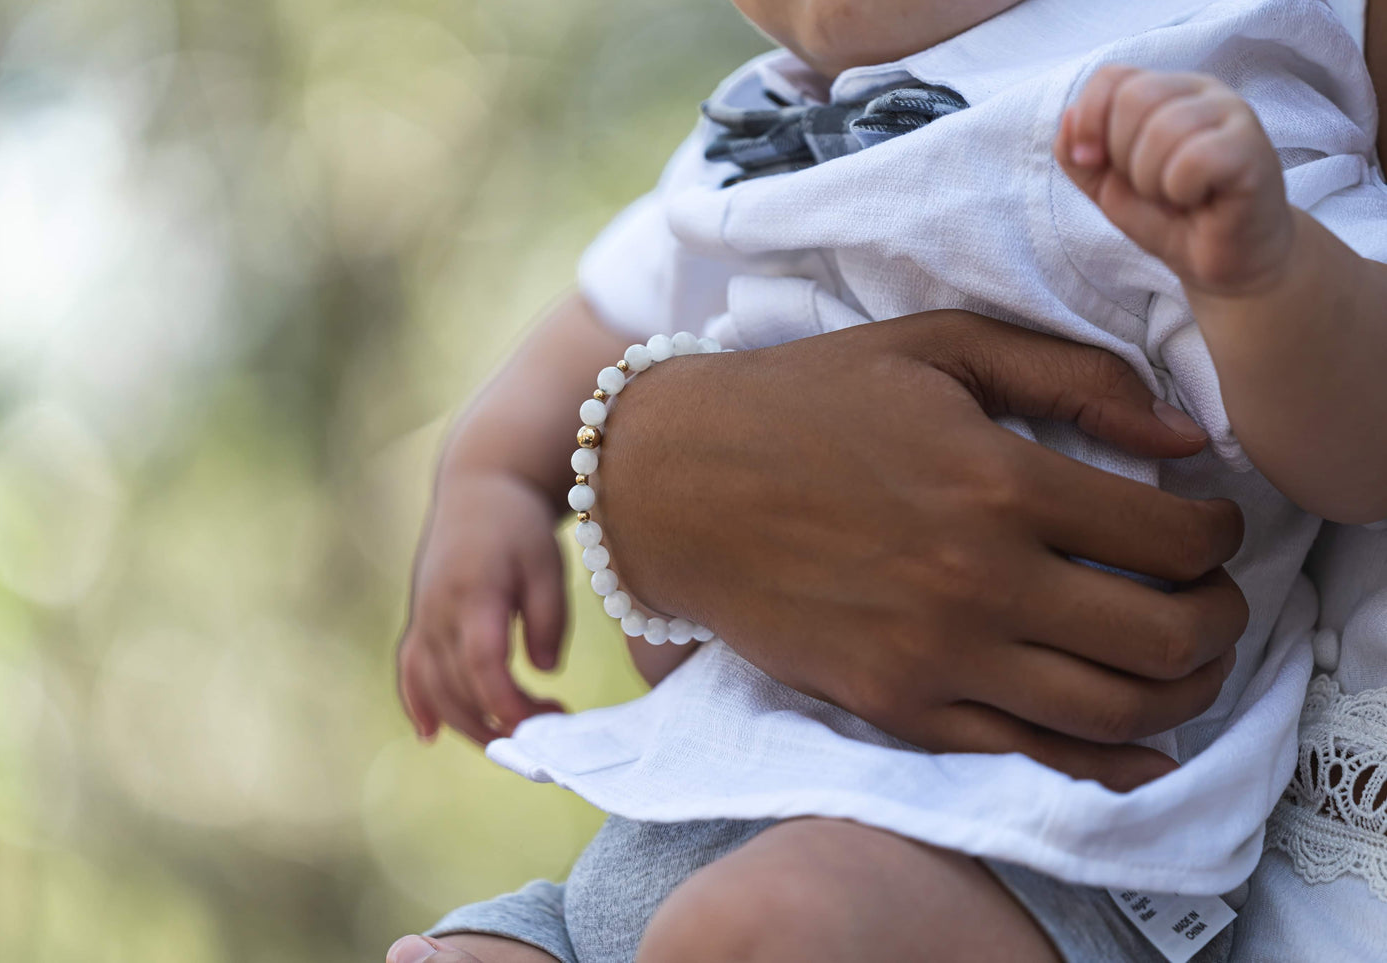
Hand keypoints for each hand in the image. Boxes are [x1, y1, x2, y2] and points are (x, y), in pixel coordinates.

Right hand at [396, 471, 565, 743]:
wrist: (478, 489)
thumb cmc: (520, 527)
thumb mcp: (548, 564)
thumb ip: (548, 618)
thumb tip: (545, 671)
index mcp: (474, 594)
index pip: (482, 664)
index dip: (509, 702)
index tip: (547, 720)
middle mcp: (439, 611)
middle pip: (456, 687)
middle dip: (500, 721)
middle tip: (550, 726)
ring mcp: (423, 618)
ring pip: (433, 688)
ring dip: (469, 723)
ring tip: (512, 737)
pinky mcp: (419, 621)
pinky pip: (409, 670)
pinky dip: (417, 704)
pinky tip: (430, 734)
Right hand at [596, 311, 1247, 790]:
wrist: (676, 484)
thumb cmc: (805, 402)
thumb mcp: (938, 348)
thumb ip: (1073, 377)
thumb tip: (1184, 436)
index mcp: (999, 482)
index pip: (1178, 539)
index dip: (1222, 533)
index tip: (1211, 523)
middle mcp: (979, 583)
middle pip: (1169, 638)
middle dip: (1222, 620)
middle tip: (1214, 596)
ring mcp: (936, 658)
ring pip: (1117, 713)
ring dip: (1183, 693)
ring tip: (1182, 661)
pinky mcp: (895, 706)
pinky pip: (1029, 756)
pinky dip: (1105, 761)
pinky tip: (1133, 740)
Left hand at [1056, 66, 1292, 295]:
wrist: (1222, 261)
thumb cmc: (1169, 218)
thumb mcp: (1106, 186)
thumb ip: (1079, 154)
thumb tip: (1068, 117)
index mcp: (1165, 92)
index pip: (1112, 77)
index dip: (1089, 121)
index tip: (1092, 162)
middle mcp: (1202, 92)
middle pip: (1134, 97)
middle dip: (1123, 157)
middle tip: (1150, 187)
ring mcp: (1233, 114)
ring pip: (1164, 128)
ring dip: (1152, 181)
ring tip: (1174, 196)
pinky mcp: (1252, 147)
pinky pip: (1194, 158)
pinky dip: (1181, 190)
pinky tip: (1198, 198)